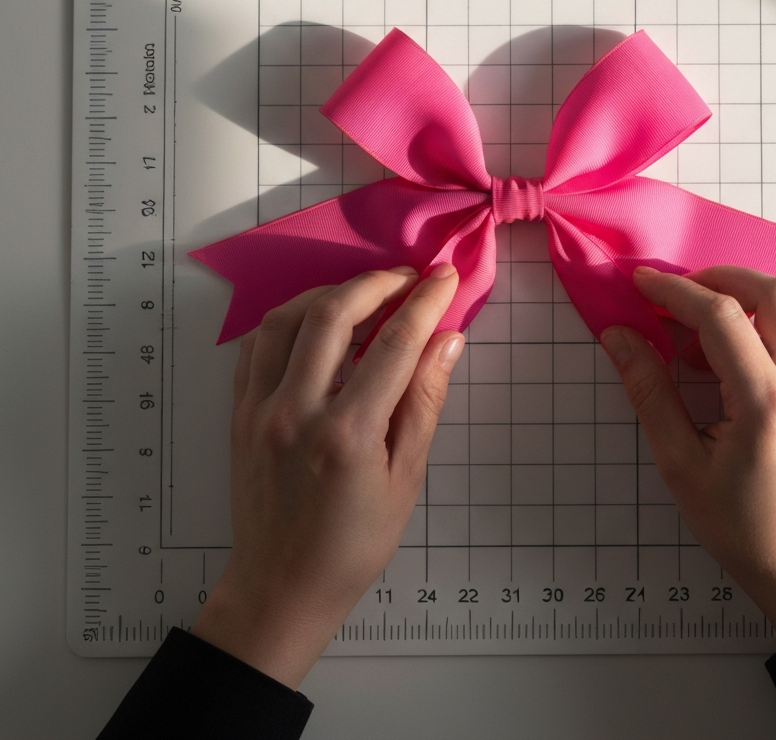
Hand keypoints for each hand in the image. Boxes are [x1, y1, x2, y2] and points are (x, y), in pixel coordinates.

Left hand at [193, 265, 463, 687]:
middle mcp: (297, 410)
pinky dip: (289, 318)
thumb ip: (424, 401)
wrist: (281, 587)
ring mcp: (260, 408)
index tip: (445, 276)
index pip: (394, 344)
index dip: (425, 302)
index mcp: (348, 433)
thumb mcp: (406, 478)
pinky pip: (257, 343)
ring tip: (363, 291)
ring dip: (329, 292)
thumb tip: (447, 338)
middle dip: (376, 283)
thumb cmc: (356, 543)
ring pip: (287, 318)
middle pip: (334, 314)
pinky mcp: (239, 412)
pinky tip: (316, 318)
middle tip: (407, 276)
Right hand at [601, 265, 775, 643]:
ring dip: (758, 292)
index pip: (721, 317)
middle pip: (773, 292)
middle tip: (678, 294)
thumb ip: (649, 391)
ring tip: (716, 316)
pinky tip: (749, 340)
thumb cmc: (739, 525)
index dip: (675, 291)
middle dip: (719, 278)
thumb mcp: (680, 464)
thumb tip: (619, 335)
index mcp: (765, 403)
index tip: (642, 284)